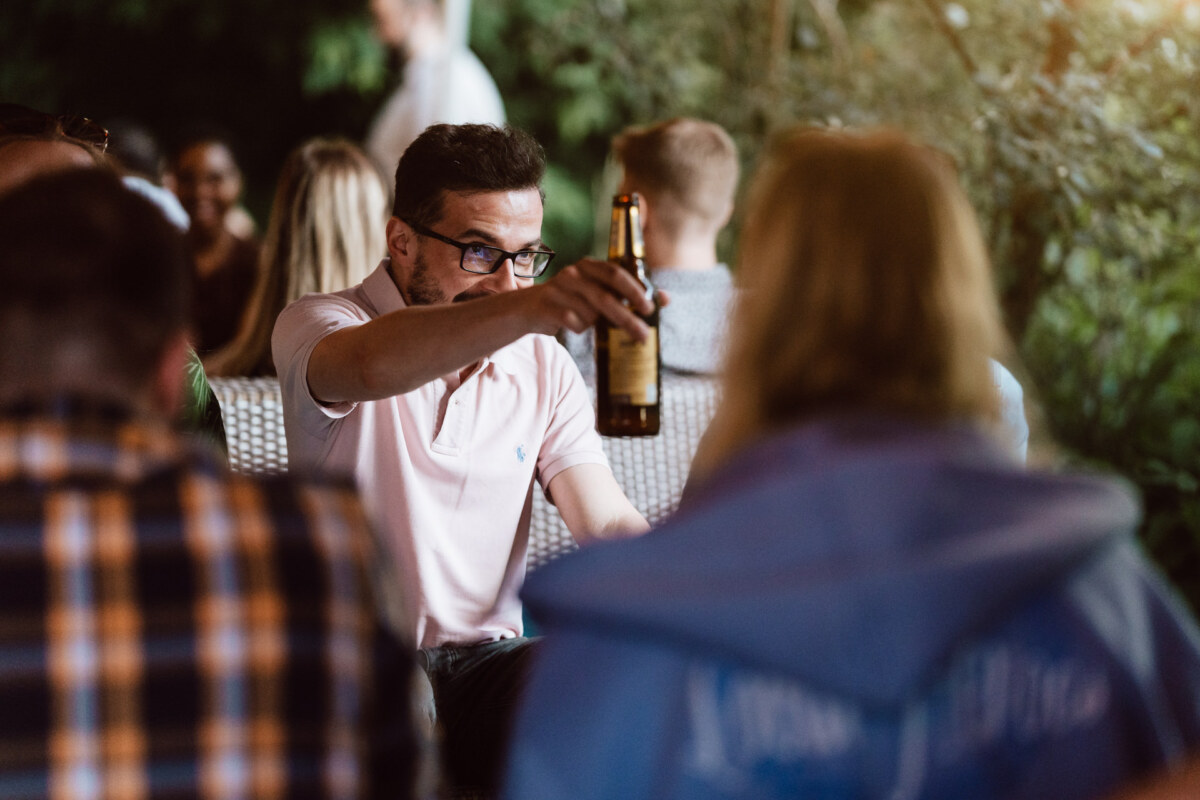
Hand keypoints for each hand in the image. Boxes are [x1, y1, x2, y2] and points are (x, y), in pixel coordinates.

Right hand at [522, 257, 660, 340]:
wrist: (529, 309)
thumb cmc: (572, 301)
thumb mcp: (598, 294)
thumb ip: (627, 295)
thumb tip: (667, 299)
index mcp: (588, 265)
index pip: (616, 273)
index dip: (635, 290)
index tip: (650, 308)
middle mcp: (573, 273)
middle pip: (606, 297)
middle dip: (627, 318)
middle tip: (643, 334)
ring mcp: (557, 288)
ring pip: (590, 314)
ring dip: (595, 323)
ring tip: (590, 323)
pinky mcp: (546, 305)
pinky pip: (573, 323)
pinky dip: (579, 327)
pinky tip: (573, 325)